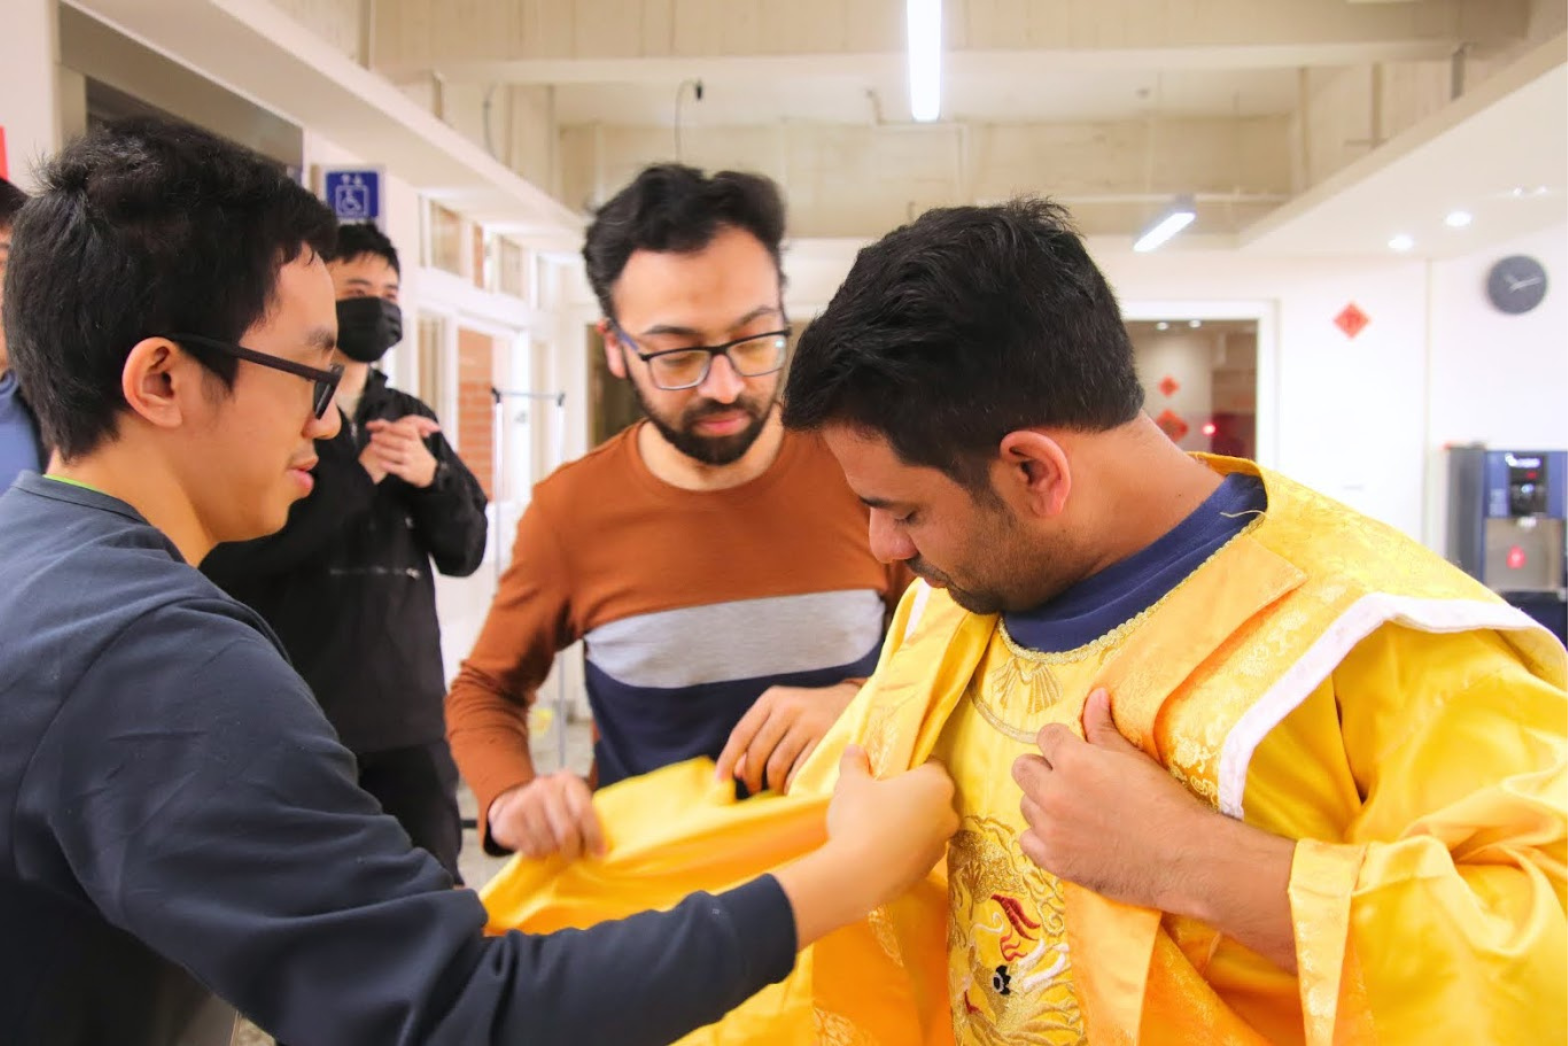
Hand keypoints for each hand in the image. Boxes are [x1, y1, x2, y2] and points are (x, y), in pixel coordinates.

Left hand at [364, 415, 440, 487]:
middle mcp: (415, 449)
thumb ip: (401, 427)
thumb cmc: (416, 450)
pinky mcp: (407, 472)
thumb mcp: (415, 437)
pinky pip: (398, 469)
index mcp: (416, 439)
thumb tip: (379, 421)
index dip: (396, 428)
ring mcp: (411, 461)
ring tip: (373, 448)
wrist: (427, 470)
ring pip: (399, 456)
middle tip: (373, 437)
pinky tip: (380, 463)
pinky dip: (389, 466)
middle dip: (386, 439)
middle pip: (401, 443)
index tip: (385, 426)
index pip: (409, 430)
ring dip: (385, 451)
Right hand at [487, 772, 605, 860]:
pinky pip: (530, 848)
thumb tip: (600, 850)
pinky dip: (537, 854)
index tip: (599, 854)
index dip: (594, 836)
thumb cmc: (555, 808)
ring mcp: (524, 800)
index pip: (584, 812)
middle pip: (566, 832)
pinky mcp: (509, 817)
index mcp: (568, 781)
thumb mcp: (572, 804)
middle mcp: (545, 786)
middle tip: (572, 856)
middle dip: (572, 851)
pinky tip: (537, 844)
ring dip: (553, 852)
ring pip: (547, 843)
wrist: (515, 802)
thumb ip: (586, 819)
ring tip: (552, 847)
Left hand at [715, 681, 858, 794]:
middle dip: (752, 777)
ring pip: (778, 764)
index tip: (719, 782)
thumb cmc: (806, 712)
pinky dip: (792, 784)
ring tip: (775, 787)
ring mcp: (809, 722)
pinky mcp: (827, 737)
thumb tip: (737, 772)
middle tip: (753, 789)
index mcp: (771, 699)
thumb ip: (756, 739)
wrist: (849, 699)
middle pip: (758, 752)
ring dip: (773, 783)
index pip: (741, 733)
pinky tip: (792, 787)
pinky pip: (800, 769)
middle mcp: (788, 707)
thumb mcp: (779, 715)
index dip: (727, 760)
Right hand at [773, 747, 956, 946]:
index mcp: (936, 784)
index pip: (932, 764)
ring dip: (909, 822)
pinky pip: (918, 849)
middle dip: (911, 795)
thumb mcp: (851, 784)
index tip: (890, 770)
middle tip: (881, 797)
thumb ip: (855, 763)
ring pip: (927, 825)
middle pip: (932, 796)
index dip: (911, 765)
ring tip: (877, 825)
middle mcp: (947, 814)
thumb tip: (854, 749)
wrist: (858, 876)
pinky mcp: (929, 870)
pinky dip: (904, 847)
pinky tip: (879, 849)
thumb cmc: (860, 819)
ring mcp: (940, 845)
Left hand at [1012, 689, 1215, 911]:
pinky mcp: (1054, 861)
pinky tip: (1066, 835)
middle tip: (1070, 779)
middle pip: (1023, 768)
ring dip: (1042, 803)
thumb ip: (1103, 728)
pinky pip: (1027, 840)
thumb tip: (1095, 696)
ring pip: (1025, 804)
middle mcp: (1054, 793)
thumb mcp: (1133, 758)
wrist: (1182, 857)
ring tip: (1074, 809)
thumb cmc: (1163, 803)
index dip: (1061, 741)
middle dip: (1043, 768)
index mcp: (1073, 761)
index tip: (1074, 750)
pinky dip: (1042, 837)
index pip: (1045, 735)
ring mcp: (1051, 830)